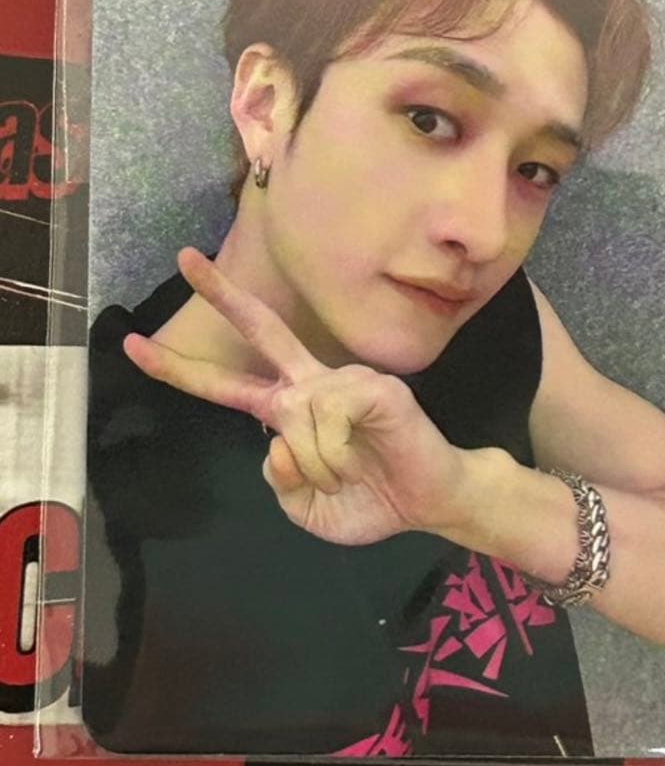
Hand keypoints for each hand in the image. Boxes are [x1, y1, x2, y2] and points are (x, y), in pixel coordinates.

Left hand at [123, 247, 466, 544]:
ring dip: (313, 467)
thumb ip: (279, 481)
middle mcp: (309, 384)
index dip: (180, 370)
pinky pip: (326, 422)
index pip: (226, 384)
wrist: (428, 503)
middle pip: (259, 327)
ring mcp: (340, 379)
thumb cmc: (369, 500)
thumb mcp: (306, 508)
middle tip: (183, 257)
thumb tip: (273, 442)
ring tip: (346, 477)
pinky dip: (334, 460)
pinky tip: (362, 460)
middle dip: (220, 292)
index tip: (135, 345)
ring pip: (292, 419)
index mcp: (288, 409)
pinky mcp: (371, 386)